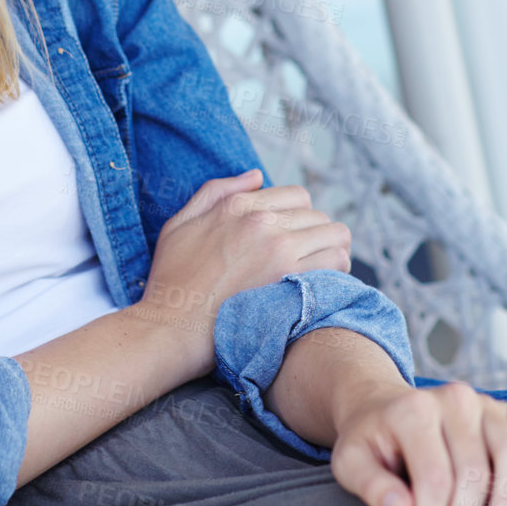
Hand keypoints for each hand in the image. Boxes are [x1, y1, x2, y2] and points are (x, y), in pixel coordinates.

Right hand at [135, 170, 352, 375]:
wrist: (170, 329)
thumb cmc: (170, 281)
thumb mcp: (179, 224)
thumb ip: (215, 192)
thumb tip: (256, 176)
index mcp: (237, 205)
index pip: (296, 195)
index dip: (297, 216)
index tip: (292, 237)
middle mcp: (262, 221)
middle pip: (317, 215)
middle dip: (315, 234)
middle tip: (307, 257)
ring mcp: (279, 250)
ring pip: (335, 235)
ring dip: (332, 249)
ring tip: (321, 269)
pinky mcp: (291, 280)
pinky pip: (336, 262)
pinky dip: (336, 270)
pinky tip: (322, 286)